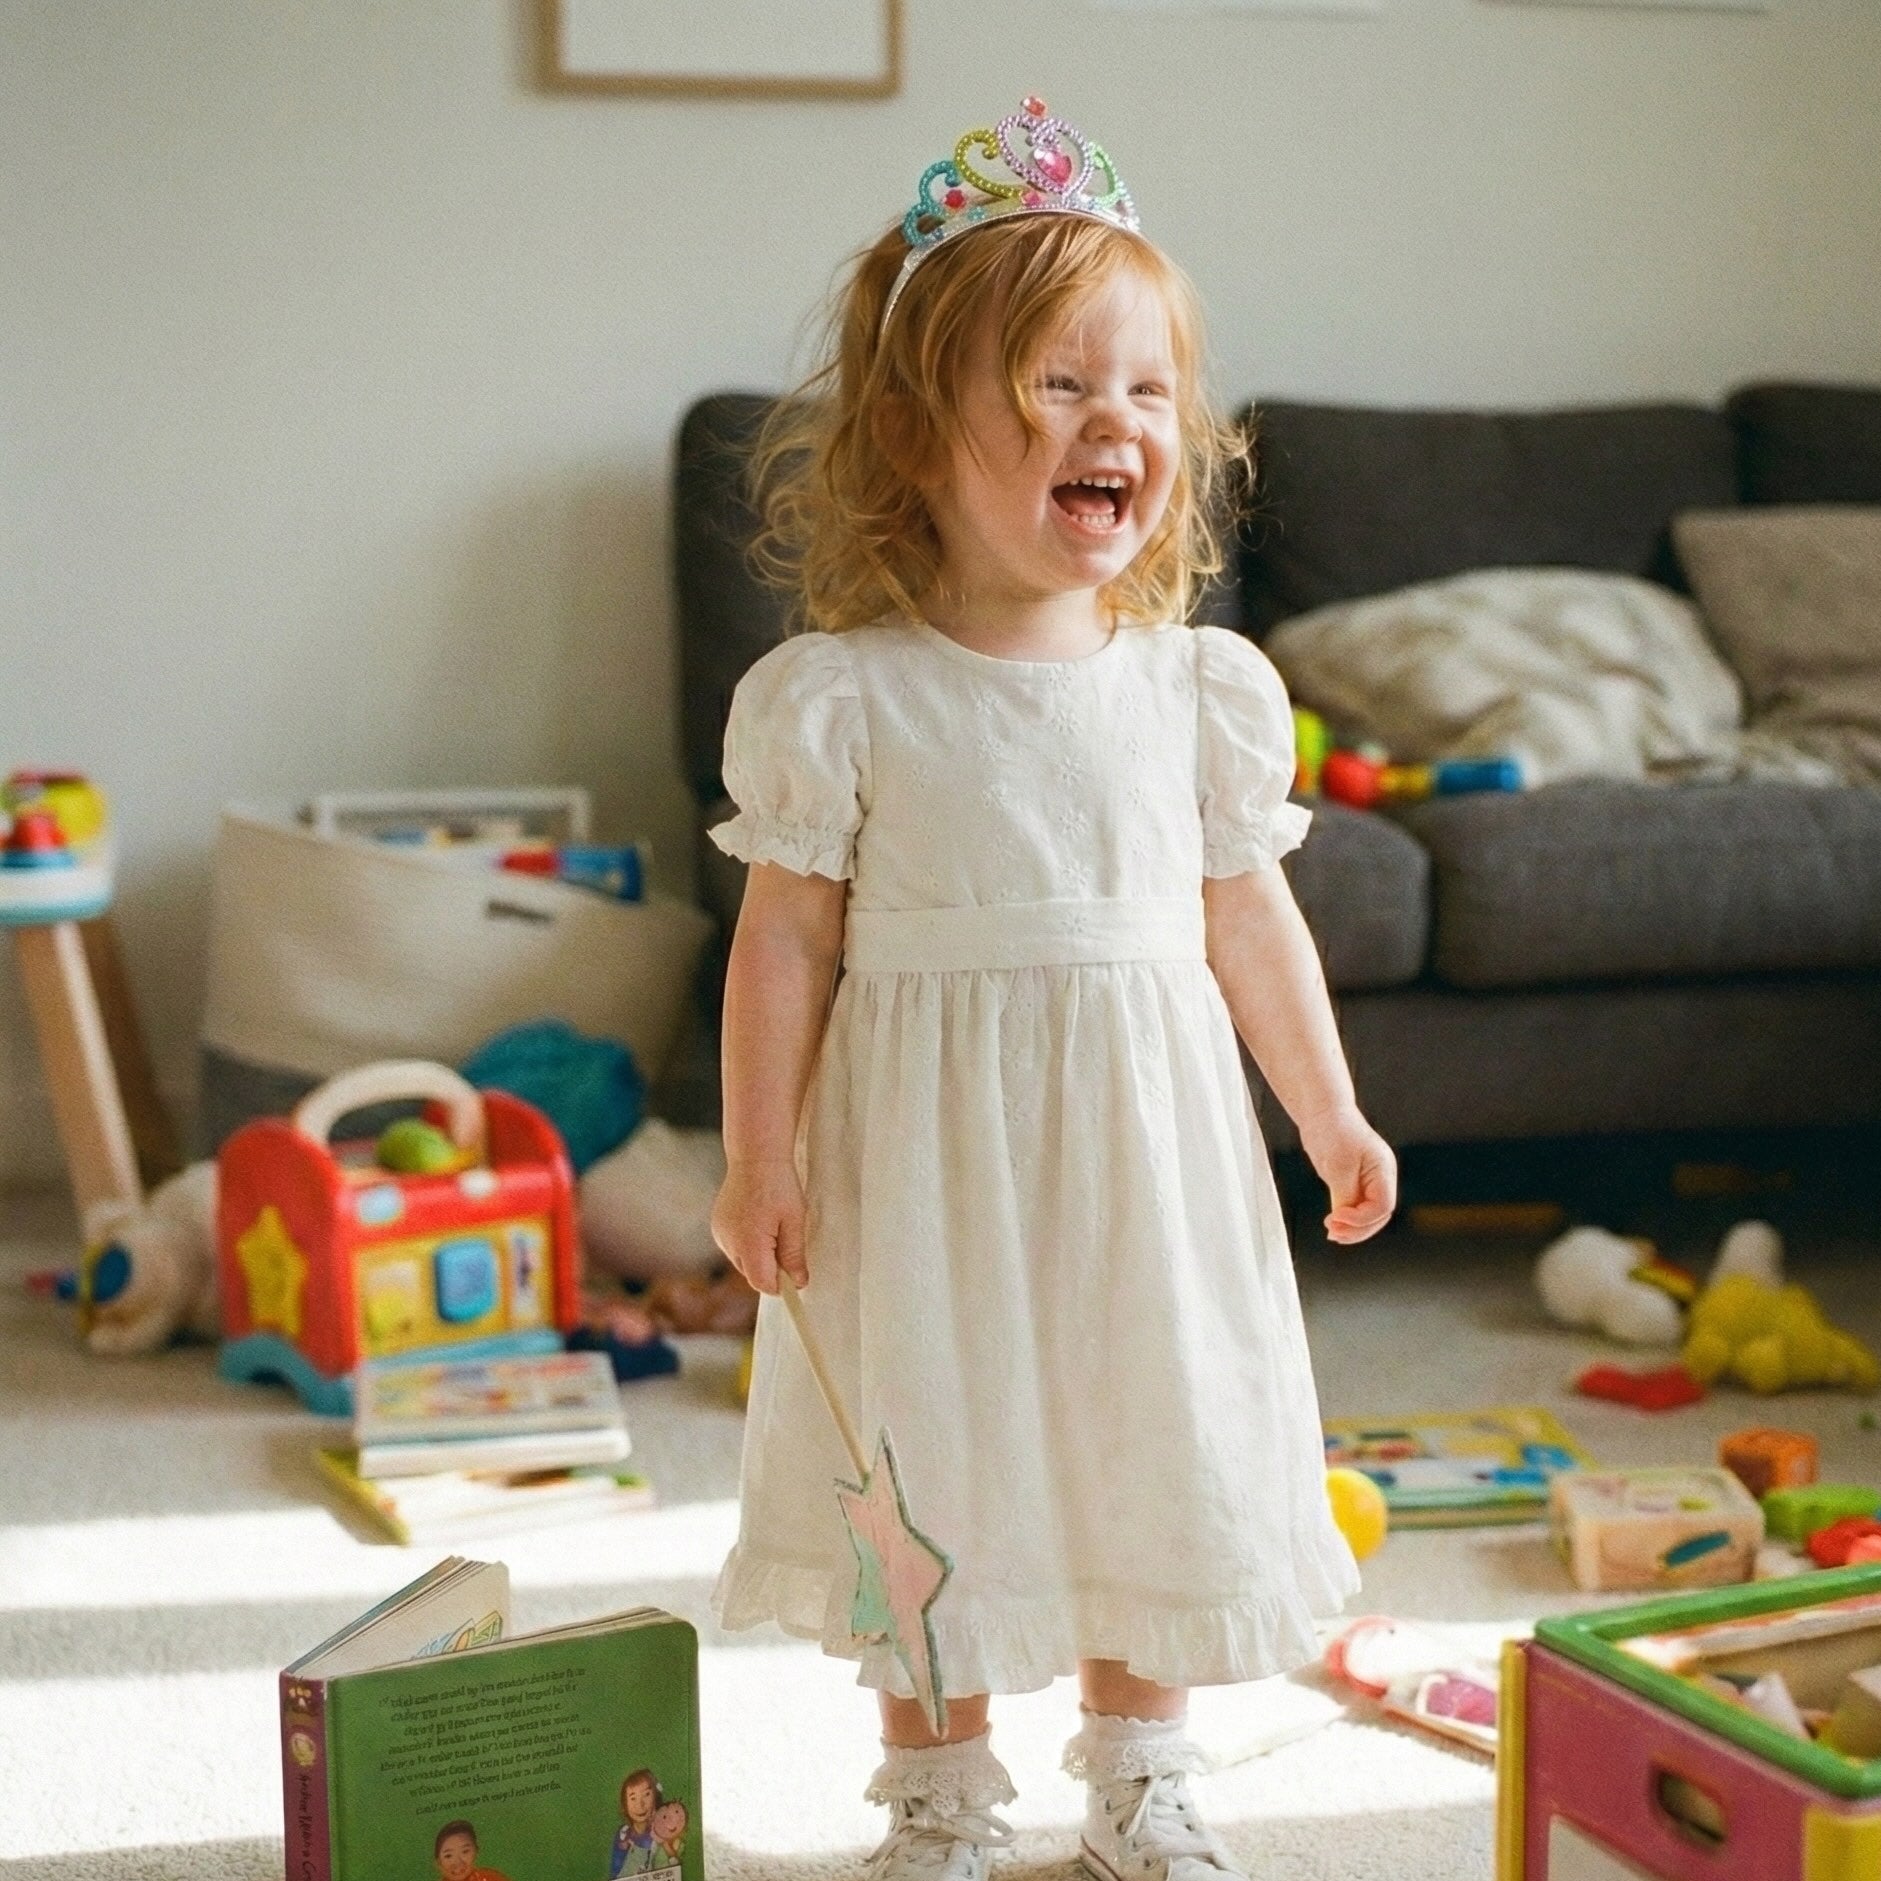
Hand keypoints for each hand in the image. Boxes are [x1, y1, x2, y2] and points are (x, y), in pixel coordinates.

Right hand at [710, 1157, 810, 1293]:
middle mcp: (729, 1243)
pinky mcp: (717, 1226)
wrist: (756, 1156)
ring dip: (759, 1255)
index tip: (796, 1276)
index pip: (762, 1283)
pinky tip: (758, 1221)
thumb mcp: (794, 1221)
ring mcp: (720, 1234)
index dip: (781, 1285)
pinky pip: (734, 1247)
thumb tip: (799, 1283)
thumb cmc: (779, 1186)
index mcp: (749, 1244)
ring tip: (771, 1226)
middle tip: (787, 1241)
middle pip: (752, 1275)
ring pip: (743, 1261)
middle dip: (771, 1268)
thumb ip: (794, 1255)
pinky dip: (747, 1243)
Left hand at [1299, 1108, 1396, 1244]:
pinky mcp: (1352, 1181)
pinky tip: (1332, 1224)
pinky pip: (1355, 1207)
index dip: (1361, 1218)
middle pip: (1378, 1215)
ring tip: (1332, 1233)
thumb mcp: (1338, 1165)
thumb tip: (1344, 1217)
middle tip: (1334, 1233)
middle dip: (1358, 1229)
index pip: (1383, 1206)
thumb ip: (1345, 1194)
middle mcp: (1379, 1177)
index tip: (1337, 1217)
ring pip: (1367, 1214)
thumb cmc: (1333, 1129)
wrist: (1321, 1110)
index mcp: (1383, 1170)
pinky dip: (1345, 1219)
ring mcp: (1367, 1180)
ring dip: (1351, 1228)